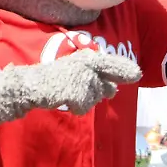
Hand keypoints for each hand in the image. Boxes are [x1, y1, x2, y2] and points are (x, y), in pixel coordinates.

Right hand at [19, 49, 141, 114]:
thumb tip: (114, 90)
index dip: (125, 70)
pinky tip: (65, 100)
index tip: (137, 74)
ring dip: (85, 100)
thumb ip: (96, 76)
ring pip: (95, 99)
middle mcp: (88, 65)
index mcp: (89, 58)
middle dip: (106, 91)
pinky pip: (84, 108)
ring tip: (69, 93)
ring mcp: (83, 79)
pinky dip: (76, 108)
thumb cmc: (55, 79)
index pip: (112, 64)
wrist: (30, 85)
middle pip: (107, 87)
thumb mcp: (77, 70)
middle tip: (97, 92)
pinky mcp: (76, 93)